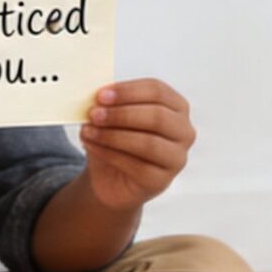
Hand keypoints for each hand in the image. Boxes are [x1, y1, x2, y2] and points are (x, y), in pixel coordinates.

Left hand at [76, 78, 194, 210]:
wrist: (111, 177)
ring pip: (148, 143)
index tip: (101, 95)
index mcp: (176, 106)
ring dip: (113, 135)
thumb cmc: (116, 139)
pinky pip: (137, 166)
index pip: (157, 91)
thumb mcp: (111, 116)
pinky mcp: (161, 180)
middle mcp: (184, 131)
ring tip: (88, 131)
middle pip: (157, 116)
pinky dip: (109, 154)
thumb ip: (109, 104)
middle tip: (94, 114)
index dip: (128, 91)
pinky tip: (91, 146)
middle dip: (122, 114)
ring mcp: (176, 158)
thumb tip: (94, 97)